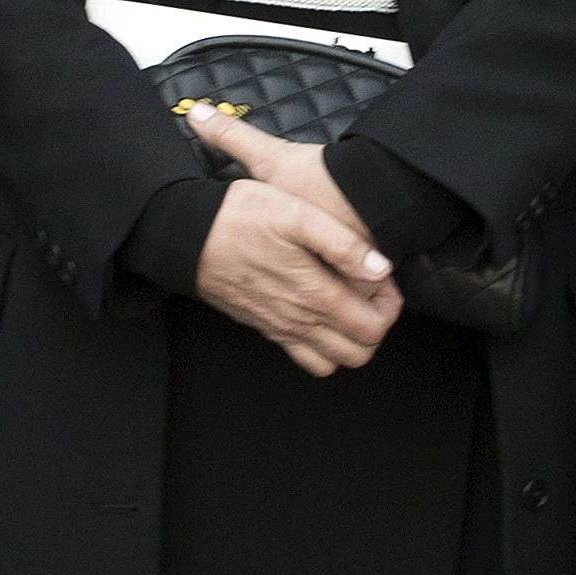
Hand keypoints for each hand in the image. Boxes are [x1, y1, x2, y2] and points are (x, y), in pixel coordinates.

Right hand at [185, 105, 401, 377]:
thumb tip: (380, 269)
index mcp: (313, 294)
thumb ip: (342, 243)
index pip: (374, 326)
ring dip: (350, 339)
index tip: (381, 276)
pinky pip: (303, 357)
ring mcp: (280, 329)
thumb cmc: (240, 216)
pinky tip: (318, 312)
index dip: (390, 304)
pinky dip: (321, 345)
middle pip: (359, 351)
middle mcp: (299, 321)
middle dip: (376, 324)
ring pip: (333, 361)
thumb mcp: (295, 213)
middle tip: (371, 291)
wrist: (186, 234)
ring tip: (349, 303)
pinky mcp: (264, 327)